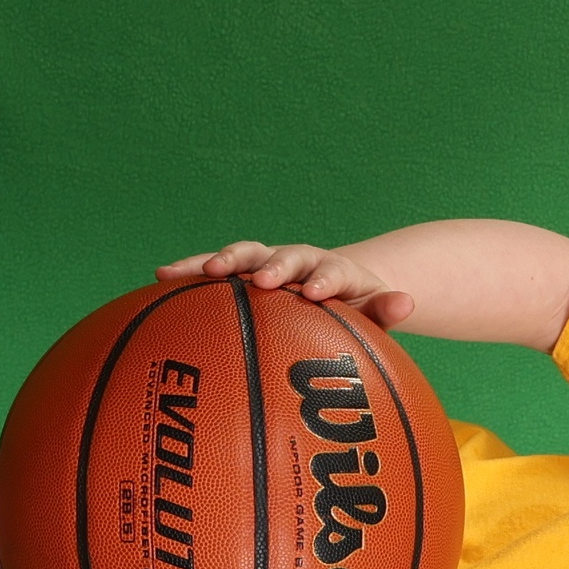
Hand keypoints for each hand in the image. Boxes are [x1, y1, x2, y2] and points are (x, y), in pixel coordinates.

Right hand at [154, 240, 417, 333]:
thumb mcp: (374, 314)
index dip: (324, 278)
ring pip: (246, 255)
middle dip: (274, 266)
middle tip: (263, 281)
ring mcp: (267, 263)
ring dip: (226, 260)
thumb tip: (408, 302)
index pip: (333, 271)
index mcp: (333, 272)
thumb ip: (387, 310)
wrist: (330, 286)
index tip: (316, 292)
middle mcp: (298, 261)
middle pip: (286, 256)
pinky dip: (190, 270)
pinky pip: (213, 270)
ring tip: (204, 272)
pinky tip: (160, 277)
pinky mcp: (240, 271)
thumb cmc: (353, 310)